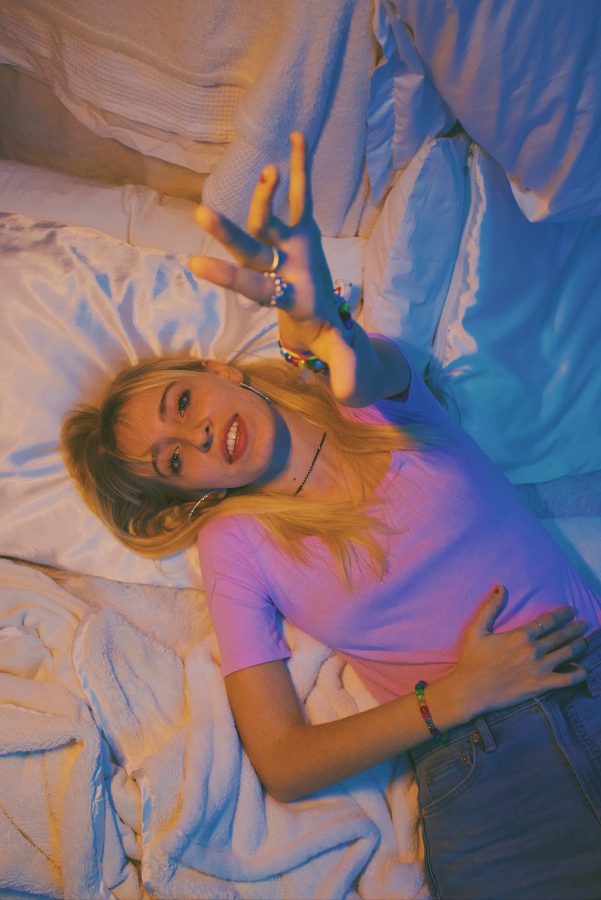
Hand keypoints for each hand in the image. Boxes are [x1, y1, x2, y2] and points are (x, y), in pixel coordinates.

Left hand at [188, 132, 342, 354]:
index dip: (226, 276)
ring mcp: (288, 248)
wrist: (321, 321)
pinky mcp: (304, 231)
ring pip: (271, 219)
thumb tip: (350, 392)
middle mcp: (277, 270)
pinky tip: (296, 136)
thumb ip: (344, 369)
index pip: (252, 288)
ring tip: (268, 172)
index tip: (192, 261)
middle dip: (228, 234)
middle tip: (201, 213)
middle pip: (250, 251)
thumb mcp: (340, 358)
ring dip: (267, 196)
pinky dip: (300, 169)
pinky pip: (303, 196)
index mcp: (284, 300)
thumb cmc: (329, 342)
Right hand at [452, 585, 588, 718]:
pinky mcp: (541, 685)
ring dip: (580, 645)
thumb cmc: (472, 658)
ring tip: (586, 640)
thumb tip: (501, 586)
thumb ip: (491, 606)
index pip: (548, 620)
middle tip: (585, 623)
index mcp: (521, 635)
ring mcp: (540, 668)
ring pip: (568, 653)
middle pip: (561, 636)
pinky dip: (578, 673)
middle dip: (576, 628)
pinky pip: (567, 678)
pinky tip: (582, 669)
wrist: (471, 689)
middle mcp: (534, 649)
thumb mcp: (477, 628)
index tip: (571, 610)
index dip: (562, 614)